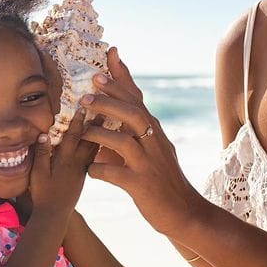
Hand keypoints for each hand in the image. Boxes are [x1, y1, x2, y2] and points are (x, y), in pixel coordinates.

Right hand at [28, 108, 98, 216]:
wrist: (54, 214)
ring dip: (102, 130)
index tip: (86, 105)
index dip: (81, 120)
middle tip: (105, 105)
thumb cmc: (42, 194)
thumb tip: (43, 134)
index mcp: (65, 160)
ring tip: (110, 115)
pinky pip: (95, 155)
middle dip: (97, 121)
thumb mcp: (37, 174)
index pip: (75, 136)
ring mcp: (82, 167)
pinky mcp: (84, 174)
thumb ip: (41, 155)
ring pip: (95, 146)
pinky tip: (106, 136)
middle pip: (90, 138)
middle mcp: (77, 162)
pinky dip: (100, 143)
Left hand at [78, 48, 200, 234]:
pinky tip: (89, 170)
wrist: (184, 213)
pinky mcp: (142, 185)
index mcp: (153, 131)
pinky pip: (117, 174)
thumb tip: (99, 124)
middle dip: (109, 100)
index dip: (122, 77)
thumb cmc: (160, 180)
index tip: (110, 54)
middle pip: (133, 113)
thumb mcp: (147, 152)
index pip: (137, 98)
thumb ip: (124, 137)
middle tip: (86, 92)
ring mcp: (148, 163)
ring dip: (101, 132)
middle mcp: (153, 142)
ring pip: (124, 140)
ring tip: (82, 127)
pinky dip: (101, 170)